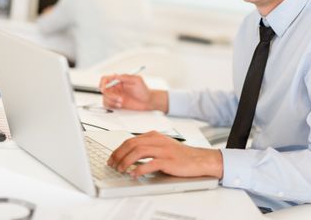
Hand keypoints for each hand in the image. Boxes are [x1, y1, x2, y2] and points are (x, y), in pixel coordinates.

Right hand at [100, 74, 149, 109]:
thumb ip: (125, 77)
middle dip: (110, 95)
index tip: (103, 88)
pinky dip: (112, 105)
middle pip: (104, 90)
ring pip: (105, 98)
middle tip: (119, 98)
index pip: (106, 79)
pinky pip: (108, 104)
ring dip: (112, 101)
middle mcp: (116, 87)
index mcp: (119, 80)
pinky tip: (120, 105)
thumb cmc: (144, 90)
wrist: (147, 101)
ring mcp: (115, 95)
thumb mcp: (137, 80)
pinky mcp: (116, 103)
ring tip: (121, 102)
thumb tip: (115, 75)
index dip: (102, 83)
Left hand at [107, 131, 222, 178]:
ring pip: (138, 152)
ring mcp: (163, 150)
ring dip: (126, 161)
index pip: (131, 140)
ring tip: (120, 169)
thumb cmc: (180, 155)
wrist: (199, 159)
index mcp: (154, 136)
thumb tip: (129, 154)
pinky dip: (139, 169)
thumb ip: (148, 146)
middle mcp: (158, 141)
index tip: (112, 158)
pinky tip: (134, 174)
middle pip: (132, 144)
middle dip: (119, 155)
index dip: (118, 149)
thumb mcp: (162, 146)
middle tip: (113, 165)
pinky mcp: (169, 161)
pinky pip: (150, 164)